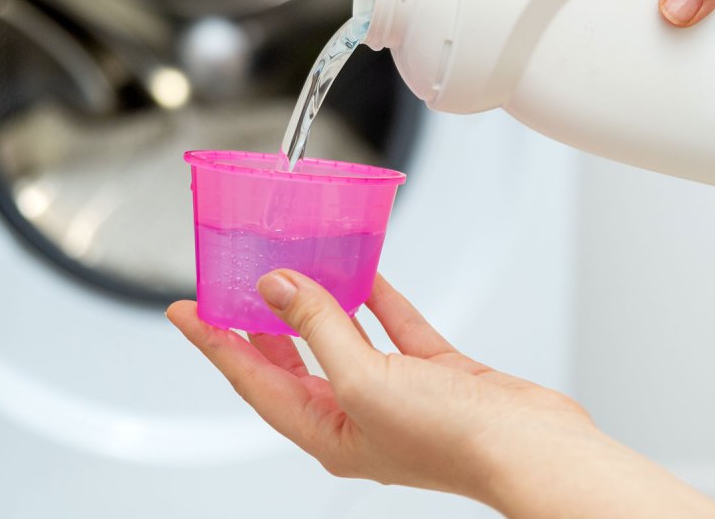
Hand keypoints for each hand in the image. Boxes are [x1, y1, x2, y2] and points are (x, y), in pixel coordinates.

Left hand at [168, 271, 714, 517]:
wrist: (528, 446)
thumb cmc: (450, 439)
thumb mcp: (363, 379)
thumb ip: (318, 327)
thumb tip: (277, 287)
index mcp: (328, 432)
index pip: (255, 380)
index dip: (216, 345)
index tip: (185, 312)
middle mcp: (357, 415)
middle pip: (293, 362)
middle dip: (260, 325)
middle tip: (231, 287)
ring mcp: (396, 394)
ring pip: (344, 339)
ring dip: (319, 303)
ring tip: (293, 268)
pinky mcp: (433, 374)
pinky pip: (393, 328)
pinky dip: (377, 299)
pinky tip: (365, 271)